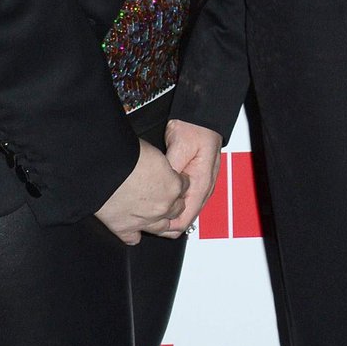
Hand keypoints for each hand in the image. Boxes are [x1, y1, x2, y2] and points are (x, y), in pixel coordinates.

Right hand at [95, 138, 186, 244]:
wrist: (101, 169)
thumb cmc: (126, 156)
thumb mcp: (153, 151)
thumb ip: (161, 164)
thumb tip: (157, 165)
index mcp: (173, 186)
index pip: (184, 186)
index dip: (178, 180)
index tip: (173, 178)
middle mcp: (162, 207)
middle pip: (177, 209)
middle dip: (174, 202)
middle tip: (167, 196)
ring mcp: (144, 220)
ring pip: (162, 228)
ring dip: (161, 221)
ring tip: (157, 214)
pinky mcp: (124, 228)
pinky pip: (134, 238)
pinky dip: (134, 235)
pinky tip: (135, 230)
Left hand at [155, 119, 225, 237]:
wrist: (201, 118)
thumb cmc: (194, 129)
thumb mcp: (179, 148)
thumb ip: (170, 172)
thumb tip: (161, 191)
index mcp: (201, 185)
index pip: (184, 221)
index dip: (166, 227)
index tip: (148, 223)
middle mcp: (203, 189)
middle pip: (183, 220)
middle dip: (164, 223)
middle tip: (143, 219)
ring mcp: (200, 186)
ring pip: (183, 212)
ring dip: (167, 213)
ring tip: (147, 210)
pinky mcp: (194, 180)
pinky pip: (183, 200)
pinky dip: (171, 203)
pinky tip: (157, 198)